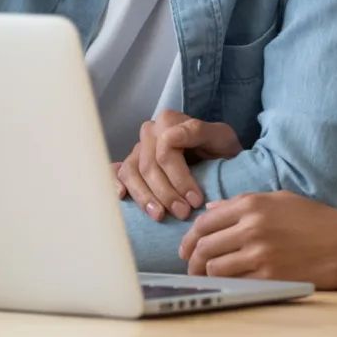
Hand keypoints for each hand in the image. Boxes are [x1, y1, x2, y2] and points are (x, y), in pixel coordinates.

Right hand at [115, 111, 241, 221]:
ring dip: (144, 197)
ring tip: (159, 215)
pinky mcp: (132, 164)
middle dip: (166, 193)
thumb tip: (170, 138)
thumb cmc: (220, 149)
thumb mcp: (221, 137)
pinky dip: (116, 184)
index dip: (180, 178)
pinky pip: (118, 173)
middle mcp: (150, 132)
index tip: (196, 200)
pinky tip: (121, 197)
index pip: (165, 152)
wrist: (218, 157)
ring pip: (132, 173)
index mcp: (169, 121)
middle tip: (183, 213)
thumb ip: (199, 131)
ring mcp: (138, 148)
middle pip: (149, 166)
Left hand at [177, 191, 336, 287]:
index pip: (205, 221)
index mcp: (252, 205)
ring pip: (214, 267)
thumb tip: (210, 209)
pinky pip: (235, 282)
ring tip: (206, 280)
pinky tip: (228, 286)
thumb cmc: (319, 221)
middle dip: (191, 260)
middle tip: (191, 268)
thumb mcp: (281, 200)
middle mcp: (251, 227)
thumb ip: (243, 203)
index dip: (189, 238)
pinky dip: (227, 285)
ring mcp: (260, 253)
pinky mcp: (271, 276)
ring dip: (206, 275)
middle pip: (204, 246)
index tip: (186, 249)